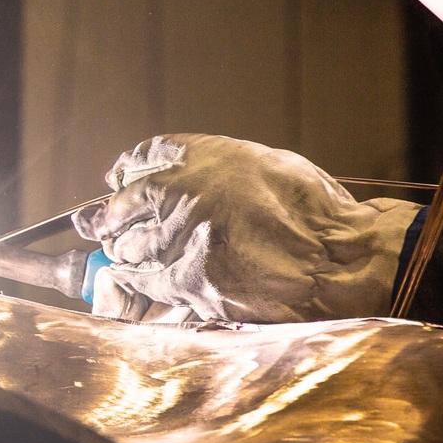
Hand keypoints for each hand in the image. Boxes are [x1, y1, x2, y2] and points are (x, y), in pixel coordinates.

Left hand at [71, 134, 420, 323]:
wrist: (342, 261)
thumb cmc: (312, 211)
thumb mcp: (260, 163)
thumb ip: (210, 164)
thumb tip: (164, 170)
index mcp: (202, 158)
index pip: (140, 160)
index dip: (124, 174)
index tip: (116, 184)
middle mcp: (184, 195)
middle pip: (122, 207)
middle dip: (110, 218)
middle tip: (101, 226)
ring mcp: (183, 241)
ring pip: (129, 248)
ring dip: (123, 252)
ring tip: (123, 254)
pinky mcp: (190, 284)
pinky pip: (145, 282)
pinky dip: (136, 281)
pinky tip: (135, 280)